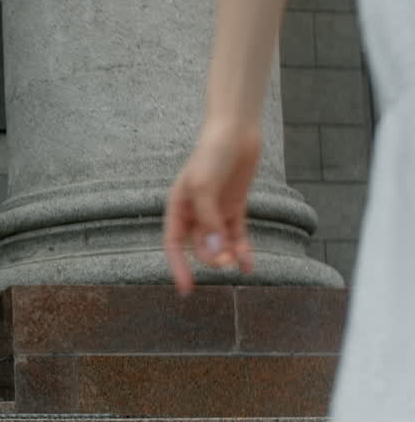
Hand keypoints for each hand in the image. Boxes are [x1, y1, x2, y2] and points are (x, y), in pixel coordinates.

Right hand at [163, 125, 259, 294]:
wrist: (235, 132)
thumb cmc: (212, 155)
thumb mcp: (204, 188)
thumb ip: (209, 222)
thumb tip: (215, 254)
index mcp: (178, 208)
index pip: (173, 244)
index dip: (178, 267)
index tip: (187, 289)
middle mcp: (194, 212)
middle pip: (199, 246)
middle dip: (210, 257)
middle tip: (225, 262)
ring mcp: (215, 210)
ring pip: (219, 243)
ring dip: (227, 256)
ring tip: (239, 264)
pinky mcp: (234, 207)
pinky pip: (236, 235)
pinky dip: (242, 250)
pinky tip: (249, 265)